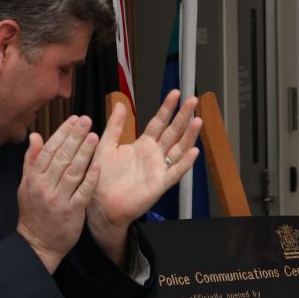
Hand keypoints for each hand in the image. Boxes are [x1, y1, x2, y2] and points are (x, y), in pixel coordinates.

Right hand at [16, 116, 100, 272]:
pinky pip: (83, 192)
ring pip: (72, 172)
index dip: (62, 133)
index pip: (48, 150)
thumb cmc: (33, 213)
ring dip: (84, 153)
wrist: (37, 244)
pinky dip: (90, 178)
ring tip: (93, 136)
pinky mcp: (72, 211)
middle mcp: (45, 186)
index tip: (73, 119)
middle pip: (61, 157)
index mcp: (34, 178)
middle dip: (74, 137)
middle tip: (86, 120)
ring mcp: (59, 199)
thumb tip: (35, 136)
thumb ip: (31, 160)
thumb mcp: (26, 186)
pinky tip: (98, 164)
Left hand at [86, 90, 201, 261]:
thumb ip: (115, 126)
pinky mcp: (160, 183)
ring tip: (198, 121)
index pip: (158, 122)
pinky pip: (175, 172)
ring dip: (189, 136)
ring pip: (178, 149)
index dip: (167, 108)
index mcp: (142, 145)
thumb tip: (121, 104)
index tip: (175, 94)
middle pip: (173, 132)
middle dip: (183, 116)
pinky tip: (194, 151)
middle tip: (193, 100)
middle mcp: (154, 155)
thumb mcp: (106, 146)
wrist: (100, 203)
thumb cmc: (102, 177)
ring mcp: (159, 168)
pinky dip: (185, 163)